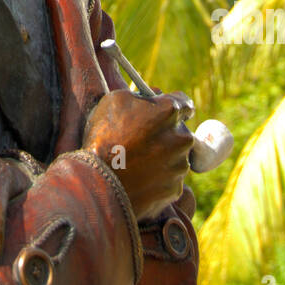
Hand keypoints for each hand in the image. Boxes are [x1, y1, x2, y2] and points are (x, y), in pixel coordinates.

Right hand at [82, 90, 194, 220]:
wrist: (100, 181)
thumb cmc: (104, 136)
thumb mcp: (115, 100)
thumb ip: (140, 94)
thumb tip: (154, 96)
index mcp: (170, 112)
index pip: (185, 103)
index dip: (174, 105)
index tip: (166, 111)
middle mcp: (182, 138)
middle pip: (181, 132)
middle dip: (167, 133)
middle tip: (144, 139)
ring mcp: (180, 166)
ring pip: (177, 158)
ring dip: (163, 157)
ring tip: (136, 162)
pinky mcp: (175, 189)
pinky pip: (170, 180)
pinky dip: (159, 179)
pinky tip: (139, 178)